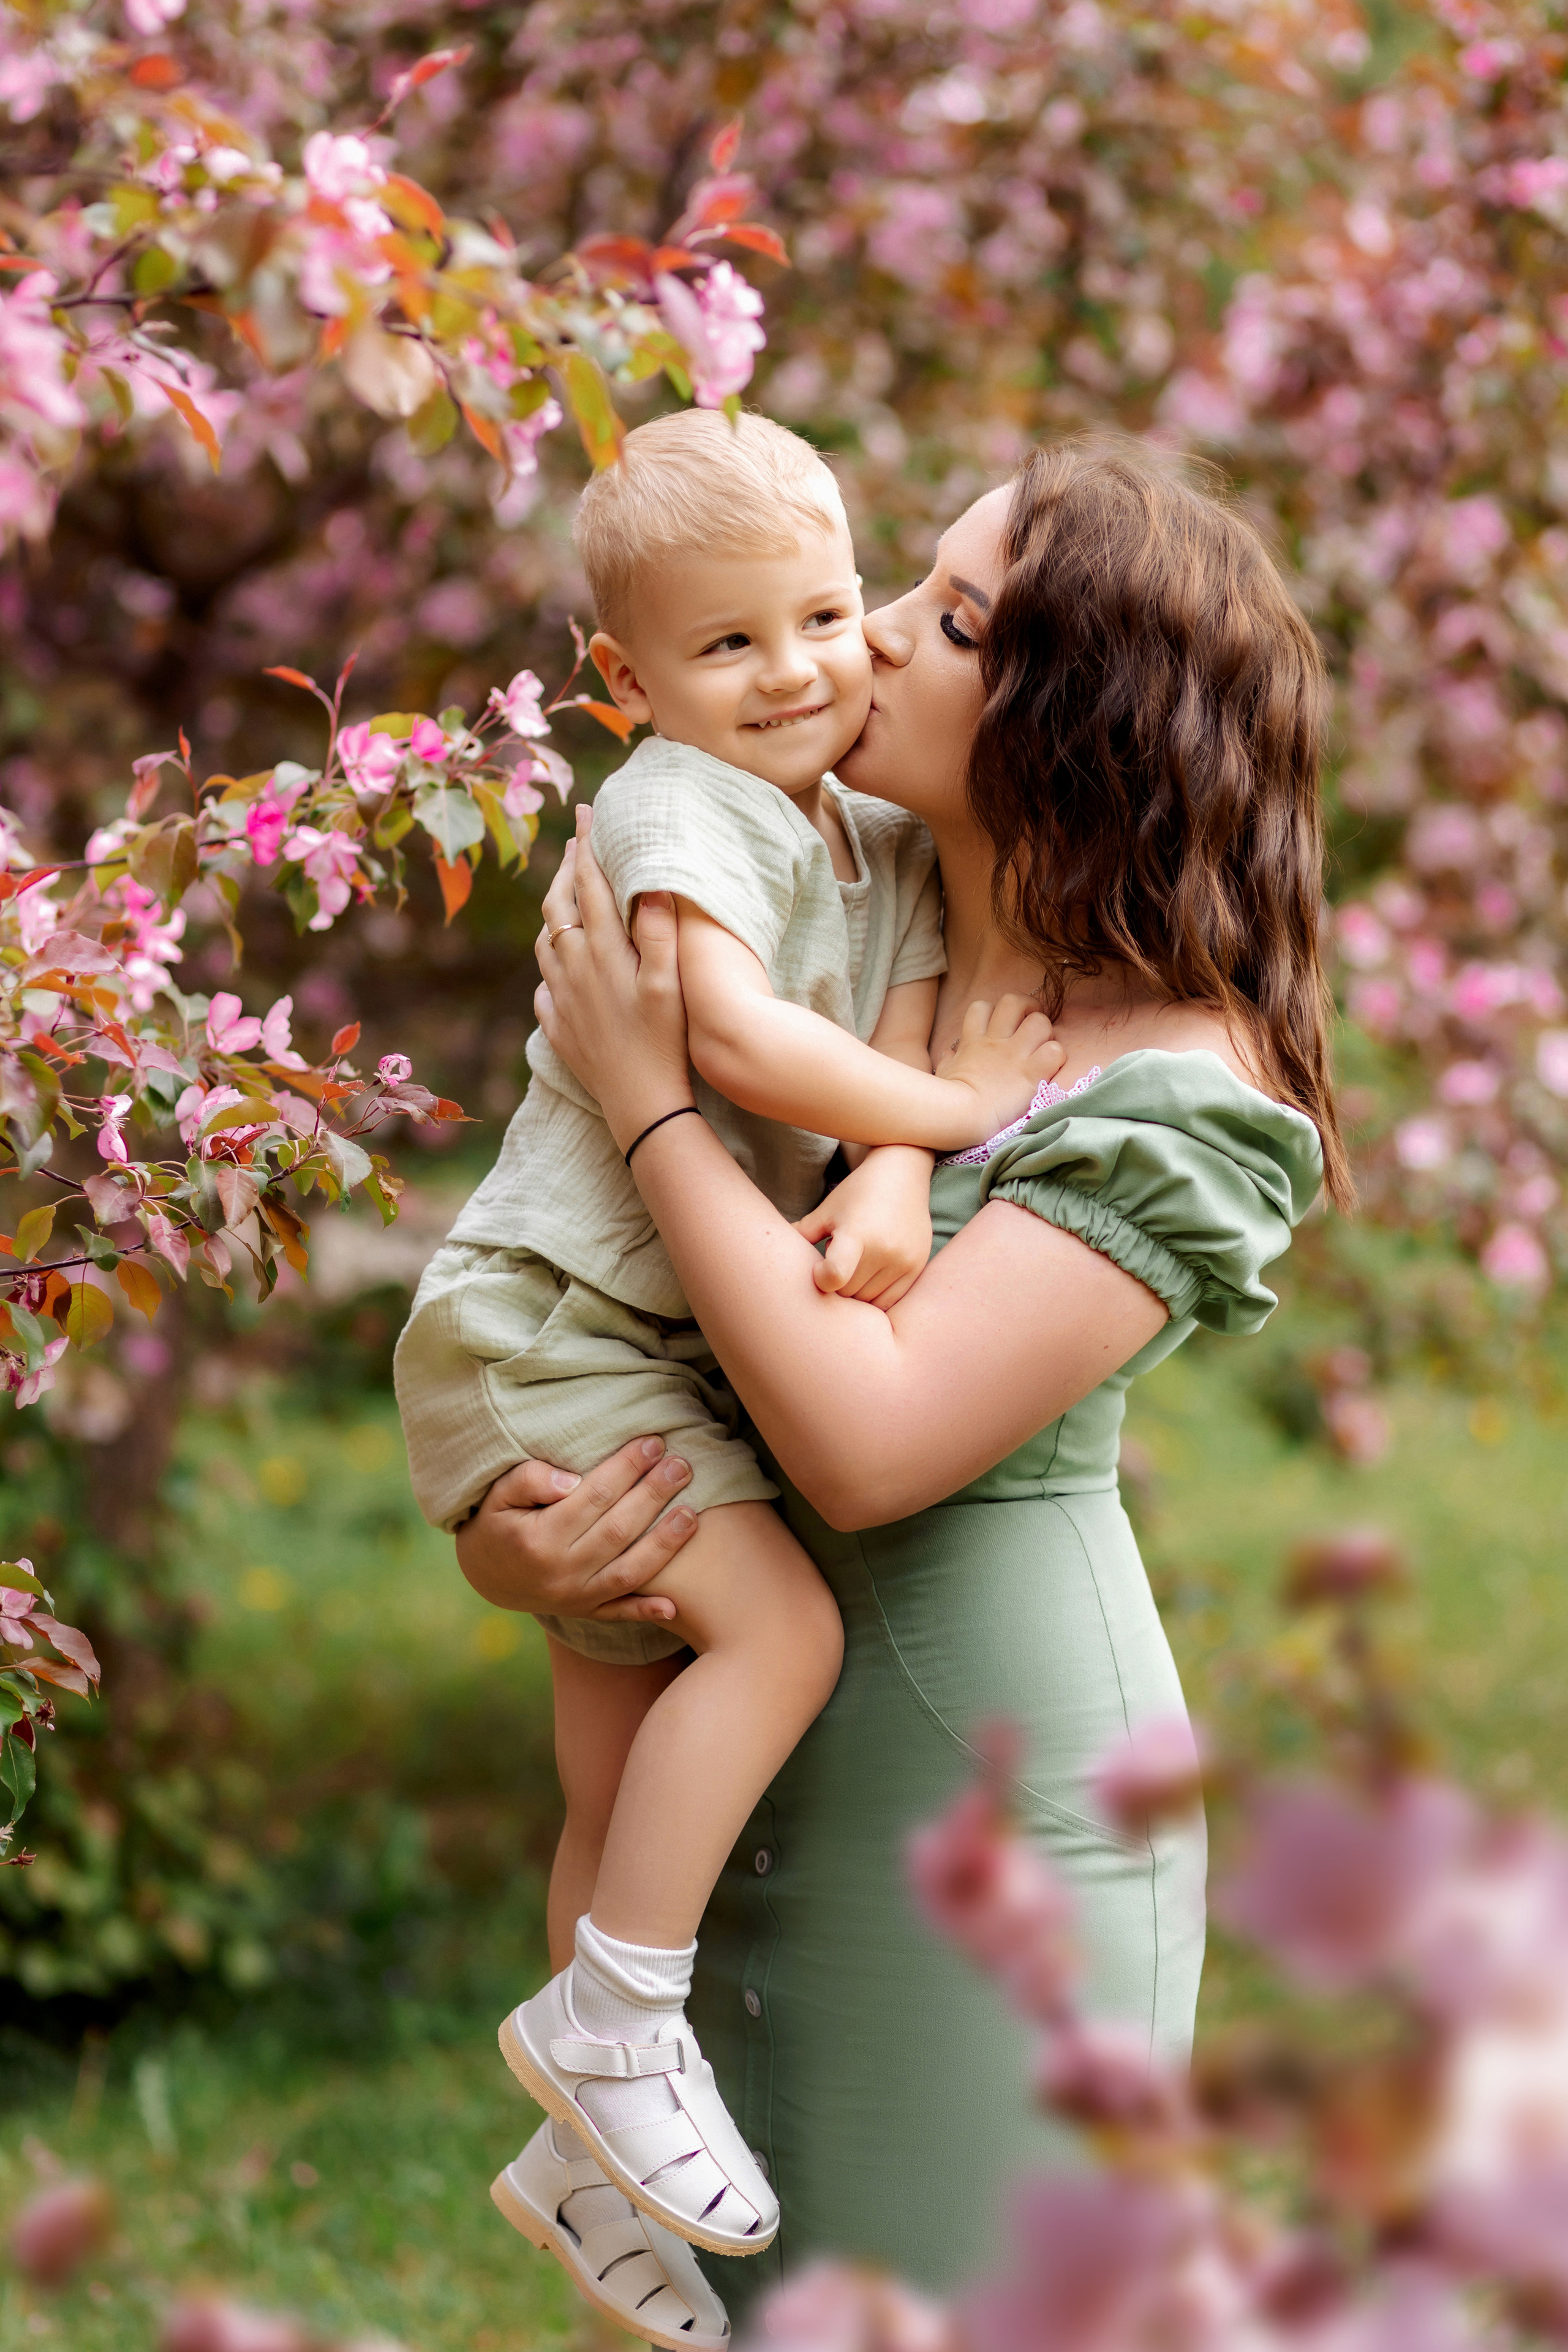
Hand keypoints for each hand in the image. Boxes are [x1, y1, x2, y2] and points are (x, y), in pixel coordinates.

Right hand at [454, 1437, 697, 1622]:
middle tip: (682, 1466)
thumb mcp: (497, 1494)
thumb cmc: (496, 1521)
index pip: (595, 1496)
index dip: (627, 1467)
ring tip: (693, 1514)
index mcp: (539, 1538)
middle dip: (654, 1495)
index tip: (652, 1443)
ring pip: (628, 1572)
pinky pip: (619, 1613)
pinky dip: (646, 1610)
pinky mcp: (584, 1612)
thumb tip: (572, 1480)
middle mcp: (560, 1572)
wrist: (483, 1574)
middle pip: (619, 1529)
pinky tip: (674, 1605)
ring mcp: (575, 1597)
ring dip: (664, 1545)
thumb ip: (530, 1480)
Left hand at [534, 806, 694, 1151]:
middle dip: (565, 868)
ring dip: (554, 910)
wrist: (639, 1104)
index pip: (589, 884)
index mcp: (602, 951)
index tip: (586, 812)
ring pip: (545, 940)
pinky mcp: (555, 1025)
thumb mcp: (670, 987)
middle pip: (558, 904)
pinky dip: (551, 961)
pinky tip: (560, 962)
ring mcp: (559, 997)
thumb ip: (658, 934)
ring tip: (565, 893)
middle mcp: (572, 968)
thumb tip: (648, 885)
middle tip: (574, 841)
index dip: (587, 845)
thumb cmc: (664, 1044)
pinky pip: (544, 982)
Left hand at [794, 1146, 934, 1308]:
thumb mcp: (826, 1211)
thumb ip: (801, 1234)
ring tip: (852, 1270)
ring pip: (868, 1300)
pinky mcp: (916, 1267)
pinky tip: (867, 1280)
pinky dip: (875, 1297)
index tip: (818, 1270)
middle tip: (834, 1268)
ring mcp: (903, 1261)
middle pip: (848, 1293)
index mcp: (856, 1233)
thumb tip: (767, 1253)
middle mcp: (883, 1249)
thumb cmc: (856, 1193)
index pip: (835, 1275)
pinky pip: (890, 1301)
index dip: (821, 1279)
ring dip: (855, 1293)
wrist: (902, 1175)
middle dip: (836, 1286)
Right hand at [934, 995, 1065, 1143]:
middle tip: (1031, 1026)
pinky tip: (1050, 1069)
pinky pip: (1055, 1051)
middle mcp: (996, 1041)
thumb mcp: (945, 1075)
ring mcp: (1015, 1055)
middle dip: (1028, 1008)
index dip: (994, 1012)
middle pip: (1013, 1001)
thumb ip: (948, 1061)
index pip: (981, 1006)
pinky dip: (1056, 1058)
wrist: (962, 1117)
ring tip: (1043, 1048)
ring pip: (1040, 1022)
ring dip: (1046, 1033)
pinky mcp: (1032, 1072)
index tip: (1001, 1027)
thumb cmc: (949, 1101)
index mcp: (973, 1041)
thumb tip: (950, 1054)